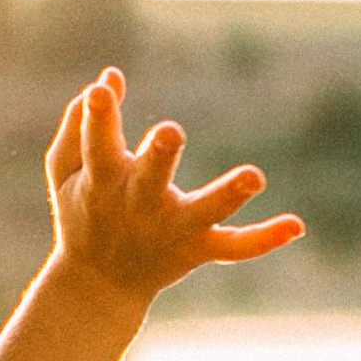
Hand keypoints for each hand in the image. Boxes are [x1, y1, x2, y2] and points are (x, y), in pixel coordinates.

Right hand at [46, 69, 303, 301]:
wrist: (98, 285)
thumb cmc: (82, 211)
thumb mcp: (64, 171)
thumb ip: (79, 124)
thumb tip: (108, 76)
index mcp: (101, 182)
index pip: (97, 144)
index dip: (98, 117)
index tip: (101, 92)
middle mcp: (137, 205)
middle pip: (150, 179)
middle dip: (160, 156)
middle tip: (171, 132)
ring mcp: (171, 229)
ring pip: (203, 213)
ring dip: (227, 195)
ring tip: (255, 177)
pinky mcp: (198, 249)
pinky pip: (234, 248)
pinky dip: (263, 239)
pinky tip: (296, 225)